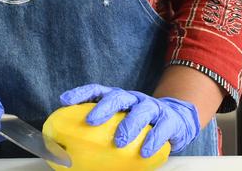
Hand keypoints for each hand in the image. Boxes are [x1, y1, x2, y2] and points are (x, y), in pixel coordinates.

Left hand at [59, 84, 200, 156]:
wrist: (177, 120)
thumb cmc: (142, 125)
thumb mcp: (122, 122)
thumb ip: (103, 130)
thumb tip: (73, 150)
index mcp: (119, 99)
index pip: (98, 91)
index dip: (81, 93)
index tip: (65, 100)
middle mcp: (134, 99)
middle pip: (118, 97)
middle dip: (104, 107)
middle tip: (91, 121)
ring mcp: (152, 107)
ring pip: (141, 110)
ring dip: (129, 125)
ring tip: (120, 141)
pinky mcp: (169, 120)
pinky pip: (161, 128)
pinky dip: (153, 139)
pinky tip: (144, 151)